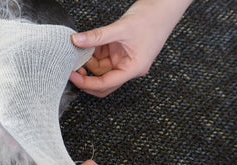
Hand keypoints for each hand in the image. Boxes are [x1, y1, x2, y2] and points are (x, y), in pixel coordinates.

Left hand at [70, 0, 192, 96]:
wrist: (164, 5)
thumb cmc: (152, 18)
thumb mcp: (120, 28)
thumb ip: (97, 36)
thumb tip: (76, 41)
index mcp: (133, 69)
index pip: (106, 84)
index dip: (87, 83)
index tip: (72, 76)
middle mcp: (128, 68)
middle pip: (103, 82)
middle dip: (87, 78)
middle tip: (72, 69)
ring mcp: (124, 60)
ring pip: (101, 70)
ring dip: (88, 63)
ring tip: (77, 52)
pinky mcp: (120, 52)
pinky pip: (103, 58)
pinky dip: (92, 53)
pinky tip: (85, 46)